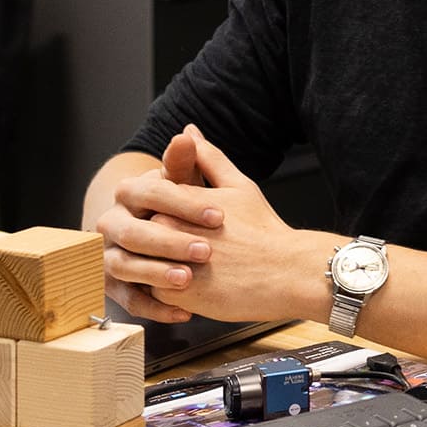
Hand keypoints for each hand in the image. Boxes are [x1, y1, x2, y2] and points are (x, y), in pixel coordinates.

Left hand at [94, 125, 326, 326]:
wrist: (286, 272)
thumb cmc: (264, 230)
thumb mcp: (238, 186)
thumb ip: (208, 158)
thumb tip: (188, 131)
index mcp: (177, 200)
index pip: (147, 204)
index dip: (162, 215)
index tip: (183, 227)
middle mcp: (167, 229)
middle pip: (140, 235)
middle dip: (153, 244)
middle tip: (187, 255)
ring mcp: (167, 261)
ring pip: (142, 266)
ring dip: (156, 270)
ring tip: (187, 274)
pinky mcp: (173, 295)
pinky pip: (150, 295)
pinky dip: (164, 294)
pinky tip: (191, 291)